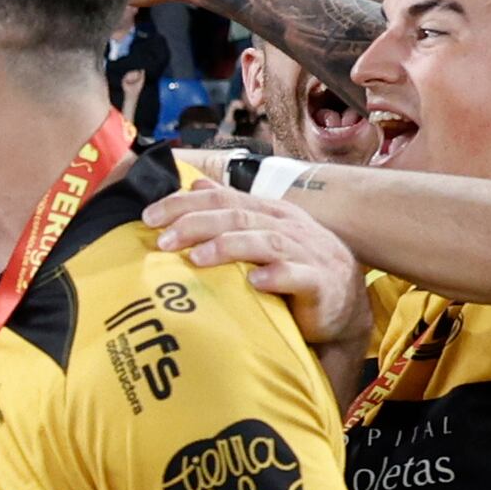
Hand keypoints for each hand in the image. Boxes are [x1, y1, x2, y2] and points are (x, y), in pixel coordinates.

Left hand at [152, 184, 369, 350]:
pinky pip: (297, 276)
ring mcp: (306, 253)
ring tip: (196, 258)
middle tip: (163, 241)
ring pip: (265, 241)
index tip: (148, 218)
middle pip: (238, 216)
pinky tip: (254, 282)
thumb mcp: (262, 233)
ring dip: (228, 247)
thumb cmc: (295, 268)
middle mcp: (287, 226)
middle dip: (196, 224)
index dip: (184, 204)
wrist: (342, 306)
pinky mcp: (320, 282)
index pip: (222, 198)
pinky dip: (276, 276)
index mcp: (269, 212)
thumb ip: (231, 209)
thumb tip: (195, 183)